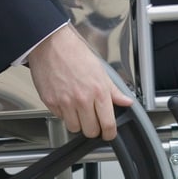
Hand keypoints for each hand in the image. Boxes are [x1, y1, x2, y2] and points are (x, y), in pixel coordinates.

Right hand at [27, 25, 133, 140]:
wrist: (51, 45)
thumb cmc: (75, 53)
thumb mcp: (100, 71)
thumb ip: (114, 91)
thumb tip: (126, 102)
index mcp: (98, 91)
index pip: (107, 124)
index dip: (109, 133)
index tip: (108, 133)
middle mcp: (82, 100)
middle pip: (90, 131)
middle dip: (93, 129)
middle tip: (93, 121)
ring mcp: (65, 102)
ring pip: (74, 128)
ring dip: (77, 123)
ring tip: (78, 110)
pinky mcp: (50, 102)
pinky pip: (60, 117)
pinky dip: (64, 113)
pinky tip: (66, 101)